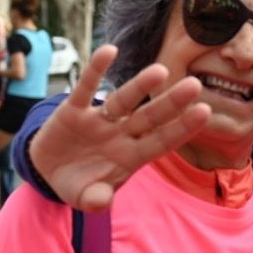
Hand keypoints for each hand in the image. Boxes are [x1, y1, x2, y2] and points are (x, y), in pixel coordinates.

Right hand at [28, 44, 209, 210]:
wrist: (47, 170)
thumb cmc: (77, 184)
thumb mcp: (84, 198)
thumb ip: (95, 200)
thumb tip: (102, 202)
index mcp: (130, 157)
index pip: (161, 141)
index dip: (182, 128)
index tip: (204, 112)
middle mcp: (120, 135)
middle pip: (150, 117)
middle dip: (171, 103)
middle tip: (195, 84)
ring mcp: (99, 121)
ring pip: (123, 101)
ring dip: (140, 86)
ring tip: (160, 71)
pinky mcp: (73, 110)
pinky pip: (86, 88)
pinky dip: (95, 70)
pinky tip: (109, 51)